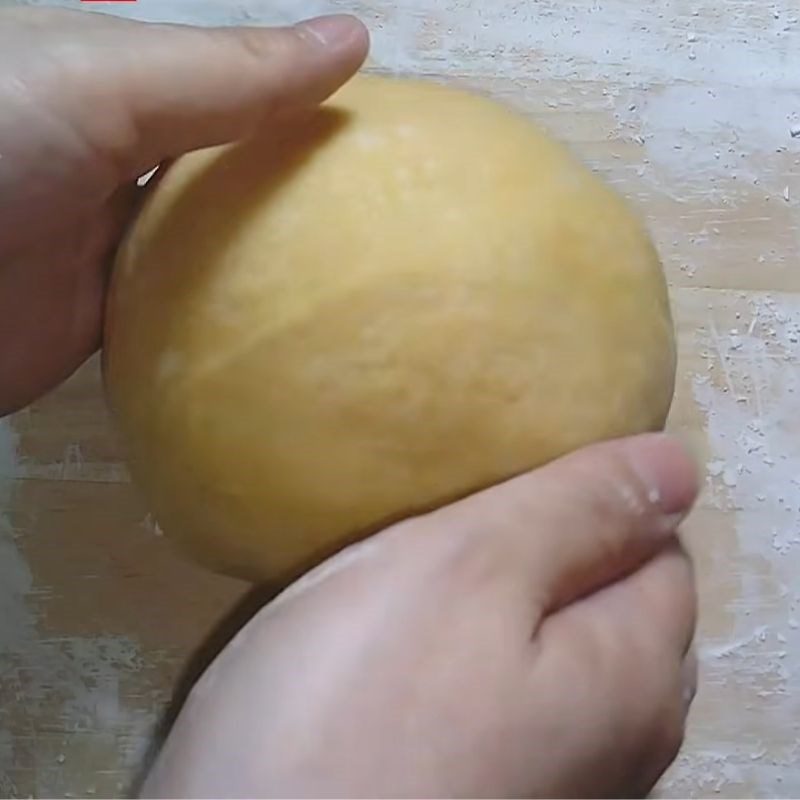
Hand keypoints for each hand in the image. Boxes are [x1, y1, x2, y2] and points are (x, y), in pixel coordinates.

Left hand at [0, 6, 367, 415]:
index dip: (300, 94)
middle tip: (390, 206)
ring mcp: (103, 242)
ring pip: (207, 248)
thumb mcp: (102, 81)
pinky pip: (178, 316)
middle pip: (223, 167)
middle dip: (294, 183)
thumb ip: (226, 71)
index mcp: (108, 78)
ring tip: (362, 269)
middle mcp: (110, 155)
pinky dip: (226, 322)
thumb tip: (354, 38)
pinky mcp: (97, 320)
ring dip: (268, 262)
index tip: (382, 127)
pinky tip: (288, 327)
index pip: (227, 78)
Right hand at [143, 434, 697, 798]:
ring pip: (546, 650)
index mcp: (635, 679)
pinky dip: (464, 654)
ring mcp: (548, 779)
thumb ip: (580, 512)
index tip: (510, 471)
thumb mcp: (469, 569)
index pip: (659, 550)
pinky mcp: (476, 792)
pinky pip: (495, 696)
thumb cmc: (359, 701)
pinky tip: (401, 645)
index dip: (594, 496)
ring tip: (423, 565)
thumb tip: (676, 465)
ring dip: (497, 600)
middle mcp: (615, 744)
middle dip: (548, 547)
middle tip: (458, 513)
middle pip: (607, 605)